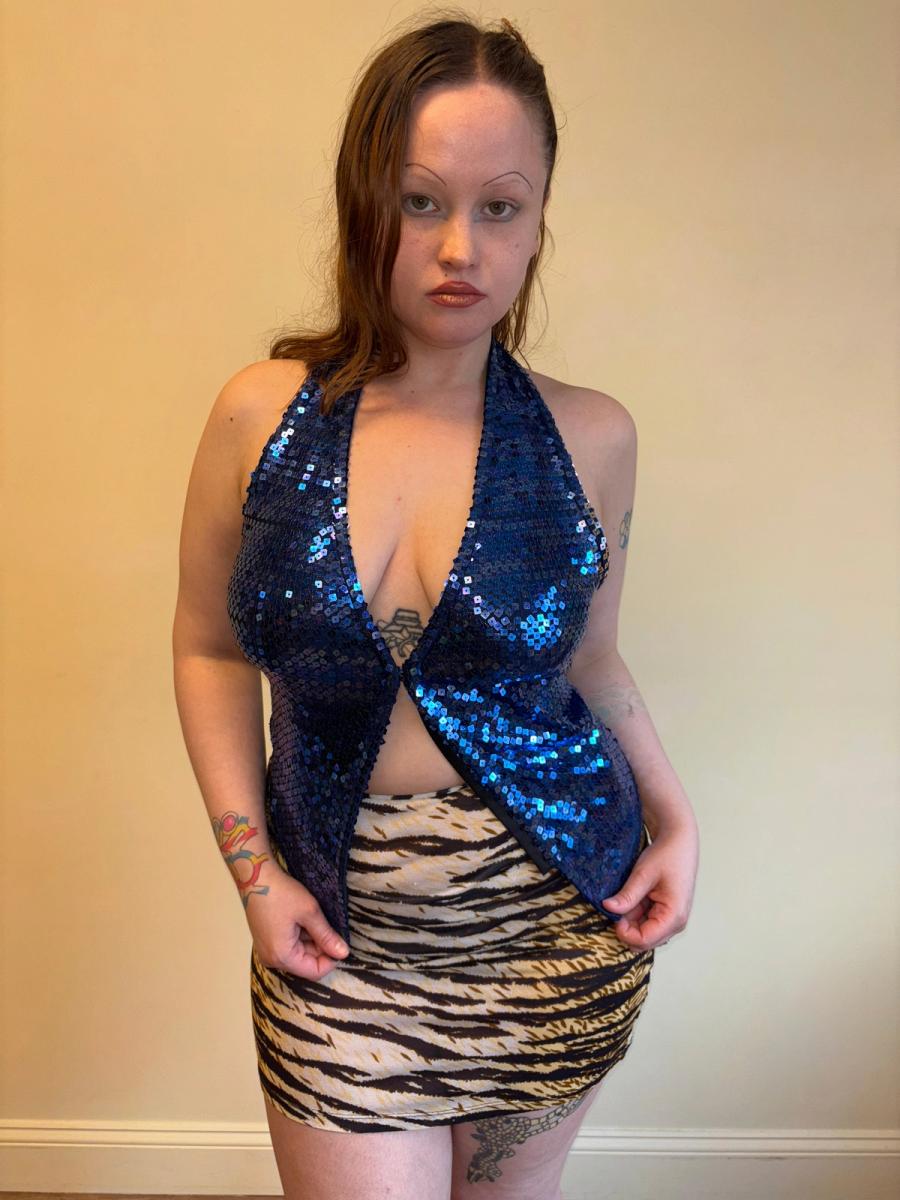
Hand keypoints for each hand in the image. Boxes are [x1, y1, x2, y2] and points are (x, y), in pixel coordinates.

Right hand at [245, 866, 350, 980]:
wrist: (255, 876)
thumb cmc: (281, 893)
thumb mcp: (309, 912)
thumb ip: (326, 936)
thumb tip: (343, 953)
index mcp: (282, 957)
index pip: (315, 972)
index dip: (331, 959)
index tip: (339, 940)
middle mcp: (272, 959)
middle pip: (307, 963)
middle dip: (321, 947)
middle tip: (327, 923)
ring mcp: (267, 951)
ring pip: (299, 954)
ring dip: (311, 939)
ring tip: (313, 917)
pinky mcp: (266, 941)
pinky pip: (289, 946)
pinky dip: (301, 935)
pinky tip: (303, 918)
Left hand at [601, 817, 697, 950]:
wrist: (679, 841)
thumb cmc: (666, 855)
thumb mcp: (643, 874)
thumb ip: (627, 895)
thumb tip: (607, 908)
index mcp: (674, 916)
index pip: (644, 940)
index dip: (624, 932)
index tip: (613, 913)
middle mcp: (676, 923)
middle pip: (644, 941)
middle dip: (627, 927)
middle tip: (618, 903)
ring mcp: (672, 920)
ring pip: (644, 933)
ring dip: (631, 920)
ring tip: (628, 896)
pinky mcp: (667, 914)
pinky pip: (647, 923)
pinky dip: (636, 915)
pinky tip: (634, 897)